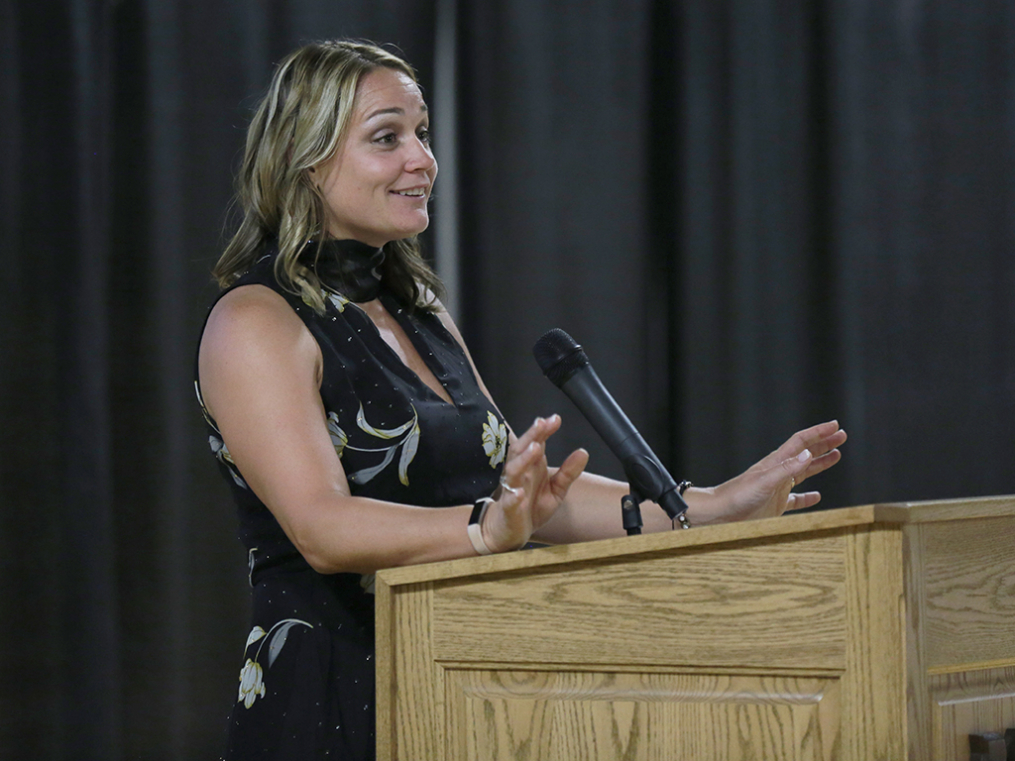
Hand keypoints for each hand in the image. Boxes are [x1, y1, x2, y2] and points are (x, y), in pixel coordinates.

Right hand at [480, 415, 588, 552]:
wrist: (509, 531)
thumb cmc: (530, 507)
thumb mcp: (556, 490)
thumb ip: (569, 472)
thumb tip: (583, 452)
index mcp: (532, 466)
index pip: (537, 443)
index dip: (544, 430)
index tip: (555, 419)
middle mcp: (521, 474)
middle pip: (522, 450)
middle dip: (532, 435)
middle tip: (542, 424)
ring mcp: (512, 490)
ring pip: (514, 471)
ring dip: (524, 459)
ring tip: (535, 449)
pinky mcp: (508, 509)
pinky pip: (509, 501)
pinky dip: (513, 496)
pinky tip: (518, 493)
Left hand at [701, 420, 846, 523]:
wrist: (720, 513)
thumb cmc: (738, 495)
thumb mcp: (765, 481)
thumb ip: (787, 468)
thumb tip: (809, 453)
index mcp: (776, 462)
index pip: (801, 442)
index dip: (818, 433)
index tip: (835, 426)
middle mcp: (778, 471)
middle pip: (806, 453)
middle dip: (824, 443)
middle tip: (841, 435)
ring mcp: (777, 487)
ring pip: (804, 472)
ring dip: (820, 463)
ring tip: (836, 455)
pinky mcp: (775, 504)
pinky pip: (796, 499)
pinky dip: (808, 497)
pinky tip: (816, 496)